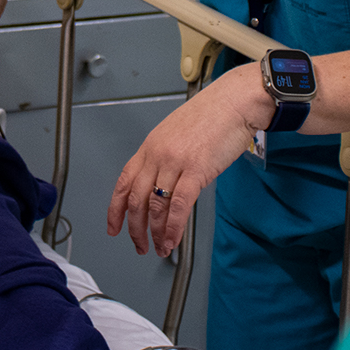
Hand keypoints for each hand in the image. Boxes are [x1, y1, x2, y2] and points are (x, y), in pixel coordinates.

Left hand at [107, 67, 271, 257]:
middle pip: (136, 199)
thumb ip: (166, 158)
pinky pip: (178, 205)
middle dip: (135, 228)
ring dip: (156, 232)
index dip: (116, 208)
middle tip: (140, 245)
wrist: (235, 101)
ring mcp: (175, 162)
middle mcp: (157, 154)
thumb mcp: (177, 134)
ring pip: (155, 205)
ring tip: (160, 247)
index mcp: (150, 145)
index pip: (124, 181)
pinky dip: (173, 227)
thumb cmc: (212, 115)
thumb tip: (164, 183)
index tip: (114, 226)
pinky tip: (172, 240)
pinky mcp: (196, 170)